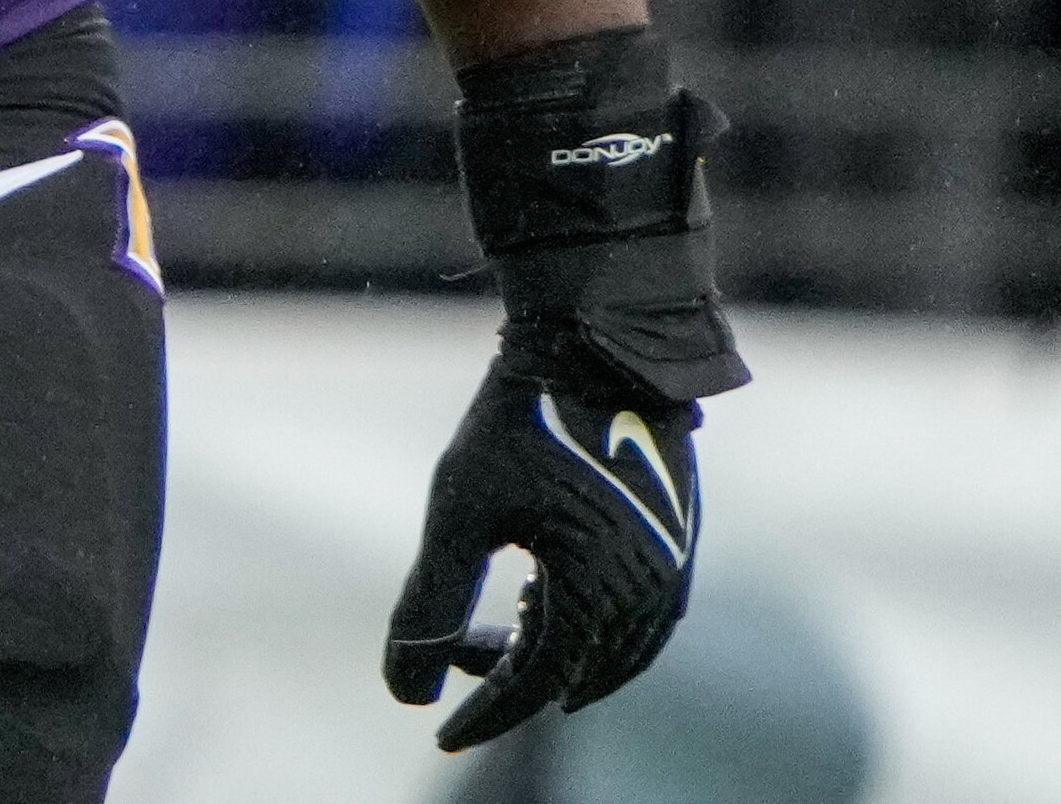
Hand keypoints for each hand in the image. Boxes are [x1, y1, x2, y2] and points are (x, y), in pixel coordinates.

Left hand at [383, 353, 703, 748]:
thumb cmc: (523, 421)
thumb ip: (430, 604)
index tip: (441, 734)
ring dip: (555, 658)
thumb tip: (404, 691)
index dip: (487, 715)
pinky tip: (541, 602)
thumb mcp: (458, 512)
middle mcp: (649, 595)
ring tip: (498, 640)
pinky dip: (591, 631)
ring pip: (615, 652)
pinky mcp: (676, 541)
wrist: (600, 346)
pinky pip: (640, 619)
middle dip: (513, 681)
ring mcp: (672, 569)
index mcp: (598, 595)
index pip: (537, 687)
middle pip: (577, 674)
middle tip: (456, 660)